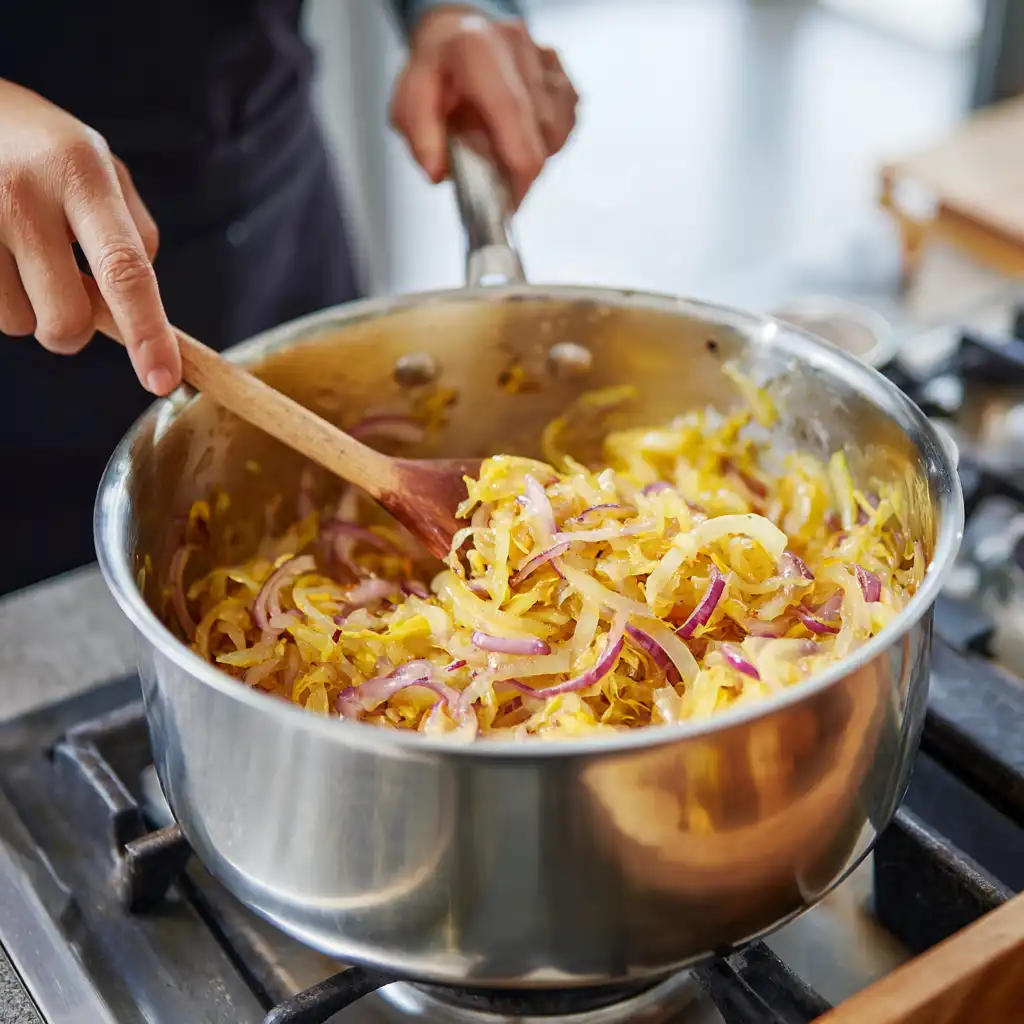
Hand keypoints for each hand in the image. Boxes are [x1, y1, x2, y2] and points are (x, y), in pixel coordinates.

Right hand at [0, 79, 179, 393]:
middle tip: (67, 290)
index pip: (125, 269)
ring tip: (16, 252)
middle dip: (76, 330)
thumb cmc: (39, 147)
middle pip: (68, 319)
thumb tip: (142, 307)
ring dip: (27, 308)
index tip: (163, 379)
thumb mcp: (99, 166)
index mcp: (81, 173)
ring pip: (19, 323)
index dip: (148, 333)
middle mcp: (23, 192)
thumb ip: (134, 234)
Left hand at [390, 7, 578, 204]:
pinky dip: (547, 141)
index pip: (511, 110)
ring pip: (558, 128)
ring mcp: (544, 57)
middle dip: (523, 168)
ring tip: (504, 150)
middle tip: (501, 188)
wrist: (458, 41)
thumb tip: (437, 171)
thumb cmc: (436, 74)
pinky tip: (521, 135)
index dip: (518, 163)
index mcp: (476, 48)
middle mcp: (517, 45)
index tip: (512, 199)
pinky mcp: (561, 73)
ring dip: (536, 153)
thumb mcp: (408, 102)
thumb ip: (420, 135)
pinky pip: (566, 122)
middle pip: (541, 126)